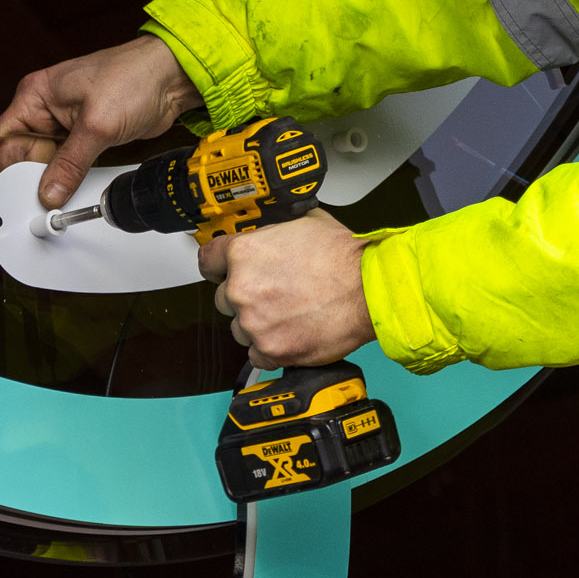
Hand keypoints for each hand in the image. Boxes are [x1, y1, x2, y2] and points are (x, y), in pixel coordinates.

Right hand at [0, 34, 199, 208]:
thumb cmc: (134, 77)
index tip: (19, 192)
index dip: (10, 167)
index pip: (7, 138)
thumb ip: (70, 163)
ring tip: (61, 197)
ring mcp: (68, 122)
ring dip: (55, 178)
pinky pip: (70, 161)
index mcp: (37, 95)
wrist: (172, 77)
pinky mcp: (88, 133)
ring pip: (49, 160)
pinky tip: (75, 188)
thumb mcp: (97, 125)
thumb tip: (50, 192)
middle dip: (34, 178)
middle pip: (26, 153)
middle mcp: (48, 108)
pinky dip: (72, 176)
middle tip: (44, 201)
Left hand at [202, 210, 373, 366]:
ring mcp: (254, 322)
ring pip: (239, 328)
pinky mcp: (271, 350)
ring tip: (289, 314)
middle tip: (275, 293)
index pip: (208, 261)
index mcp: (244, 253)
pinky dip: (271, 347)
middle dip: (245, 296)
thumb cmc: (344, 258)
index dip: (219, 266)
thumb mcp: (305, 224)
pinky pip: (257, 353)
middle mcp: (242, 288)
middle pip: (224, 298)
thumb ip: (275, 232)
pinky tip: (292, 332)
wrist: (370, 290)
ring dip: (257, 323)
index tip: (225, 272)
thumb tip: (269, 234)